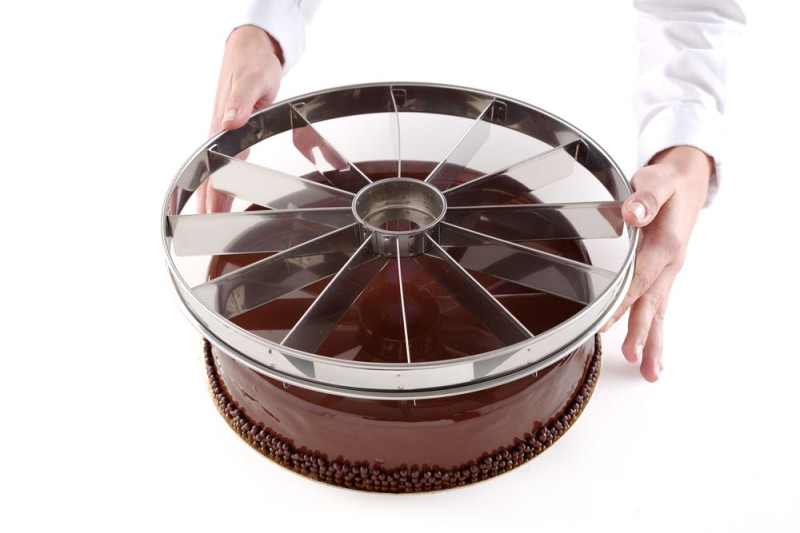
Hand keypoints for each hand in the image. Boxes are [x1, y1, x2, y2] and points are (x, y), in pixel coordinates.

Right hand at [198, 25, 283, 212]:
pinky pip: (222, 163)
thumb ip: (241, 101)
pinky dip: (219, 183)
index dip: (211, 192)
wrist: (251, 49)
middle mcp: (219, 133)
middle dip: (207, 205)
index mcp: (223, 125)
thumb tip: (229, 122)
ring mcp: (223, 134)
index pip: (214, 167)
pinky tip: (221, 197)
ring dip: (211, 197)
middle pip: (208, 175)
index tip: (210, 214)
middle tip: (205, 234)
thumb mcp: (252, 80)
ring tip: (210, 225)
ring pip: (213, 172)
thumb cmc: (253, 64)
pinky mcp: (230, 132)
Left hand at [601, 146, 712, 381]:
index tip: (605, 323)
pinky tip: (647, 352)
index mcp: (666, 243)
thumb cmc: (667, 181)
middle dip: (642, 332)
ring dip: (652, 340)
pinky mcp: (664, 273)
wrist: (687, 179)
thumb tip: (633, 212)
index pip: (639, 278)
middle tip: (634, 359)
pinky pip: (658, 305)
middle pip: (652, 303)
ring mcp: (668, 271)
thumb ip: (645, 195)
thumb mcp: (656, 179)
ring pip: (658, 310)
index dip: (622, 301)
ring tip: (648, 370)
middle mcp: (670, 262)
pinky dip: (653, 329)